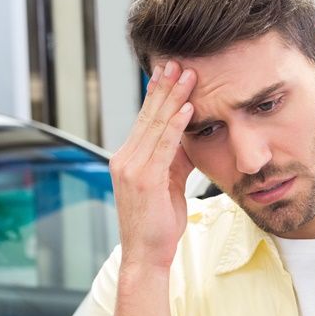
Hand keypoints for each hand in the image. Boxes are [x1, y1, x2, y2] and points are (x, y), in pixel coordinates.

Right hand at [109, 60, 197, 269]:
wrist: (146, 255)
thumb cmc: (159, 223)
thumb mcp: (170, 184)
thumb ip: (175, 159)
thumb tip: (189, 136)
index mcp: (129, 158)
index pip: (146, 119)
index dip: (159, 94)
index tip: (170, 71)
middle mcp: (125, 158)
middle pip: (149, 115)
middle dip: (165, 87)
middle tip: (179, 60)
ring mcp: (132, 167)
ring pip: (156, 124)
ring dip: (174, 97)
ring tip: (188, 74)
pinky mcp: (143, 178)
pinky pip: (164, 145)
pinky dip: (176, 124)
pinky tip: (188, 107)